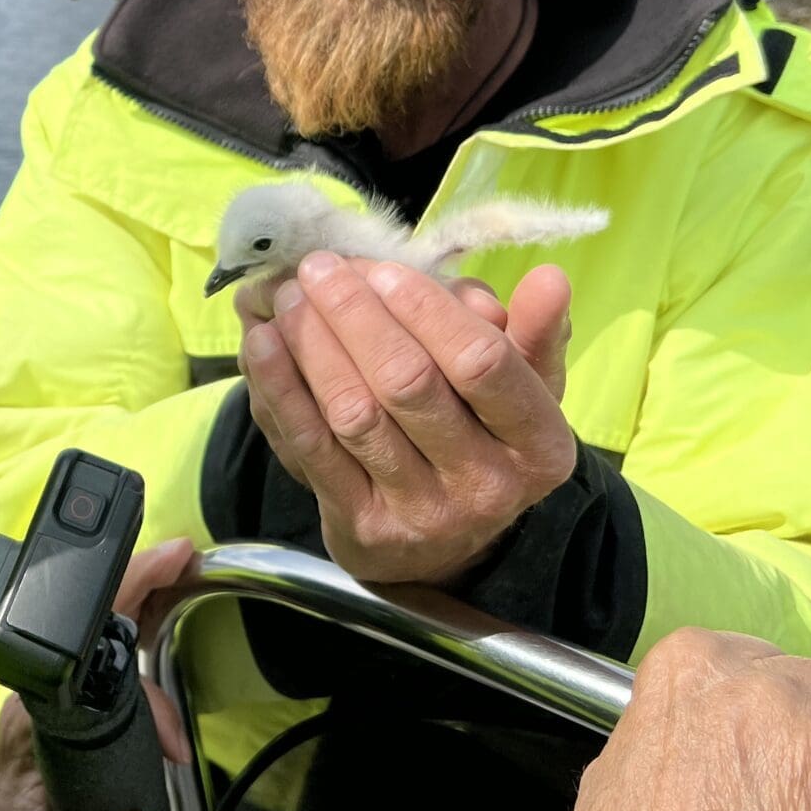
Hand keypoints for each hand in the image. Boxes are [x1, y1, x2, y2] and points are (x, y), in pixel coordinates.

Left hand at [0, 536, 194, 810]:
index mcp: (34, 716)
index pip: (82, 637)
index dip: (129, 595)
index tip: (169, 567)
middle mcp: (41, 702)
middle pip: (94, 626)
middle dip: (144, 588)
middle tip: (190, 562)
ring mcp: (52, 711)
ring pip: (102, 646)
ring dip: (146, 620)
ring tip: (185, 589)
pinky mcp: (66, 727)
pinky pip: (105, 675)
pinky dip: (141, 653)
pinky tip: (165, 643)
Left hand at [239, 254, 574, 585]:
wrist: (445, 541)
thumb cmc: (483, 434)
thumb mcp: (524, 388)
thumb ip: (533, 331)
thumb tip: (549, 278)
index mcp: (538, 444)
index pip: (484, 364)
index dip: (428, 309)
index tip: (383, 269)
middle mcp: (486, 486)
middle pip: (408, 382)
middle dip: (355, 314)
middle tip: (319, 268)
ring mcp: (420, 513)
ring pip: (354, 413)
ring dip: (312, 344)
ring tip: (289, 296)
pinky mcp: (361, 527)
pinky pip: (312, 448)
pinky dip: (281, 388)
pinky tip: (262, 343)